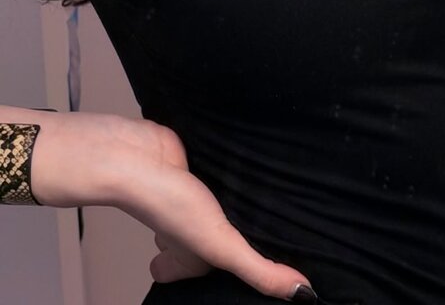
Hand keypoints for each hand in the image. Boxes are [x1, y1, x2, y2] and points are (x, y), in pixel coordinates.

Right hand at [31, 113, 314, 299]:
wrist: (139, 158)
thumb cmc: (169, 206)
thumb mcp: (220, 246)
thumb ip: (259, 270)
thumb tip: (303, 295)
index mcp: (193, 256)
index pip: (202, 275)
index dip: (212, 277)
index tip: (243, 277)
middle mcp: (190, 229)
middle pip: (206, 241)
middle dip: (224, 240)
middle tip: (253, 236)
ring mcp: (191, 197)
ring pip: (213, 206)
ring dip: (230, 202)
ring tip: (258, 200)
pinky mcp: (195, 166)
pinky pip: (213, 174)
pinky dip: (226, 171)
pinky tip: (244, 165)